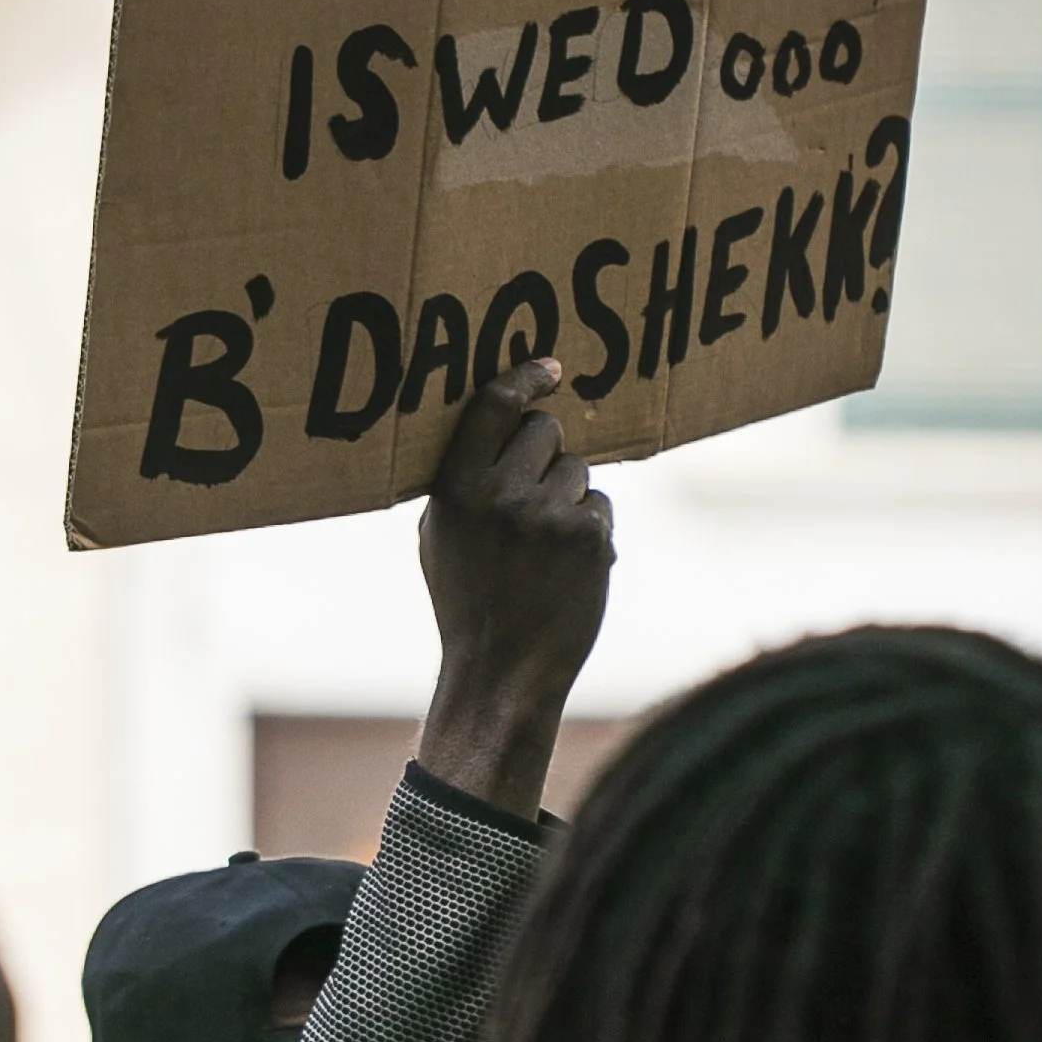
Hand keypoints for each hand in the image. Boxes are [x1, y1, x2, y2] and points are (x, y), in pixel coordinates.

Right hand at [416, 357, 613, 819]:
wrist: (502, 672)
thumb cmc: (468, 602)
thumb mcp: (442, 537)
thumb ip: (467, 481)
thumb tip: (506, 422)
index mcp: (455, 488)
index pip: (492, 405)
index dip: (524, 380)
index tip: (550, 369)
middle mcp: (500, 494)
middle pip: (544, 430)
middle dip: (545, 453)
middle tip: (534, 496)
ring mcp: (548, 515)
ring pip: (577, 470)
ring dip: (567, 498)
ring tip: (542, 551)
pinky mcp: (589, 538)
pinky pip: (600, 505)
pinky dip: (589, 531)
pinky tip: (566, 569)